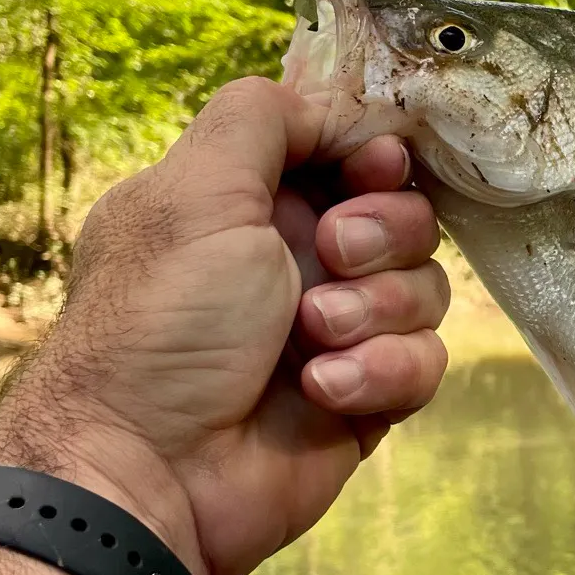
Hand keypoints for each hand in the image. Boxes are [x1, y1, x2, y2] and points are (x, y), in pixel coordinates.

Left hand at [0, 76, 449, 574]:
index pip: (348, 152)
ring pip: (423, 289)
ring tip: (312, 338)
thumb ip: (261, 118)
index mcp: (248, 203)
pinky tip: (323, 391)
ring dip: (375, 310)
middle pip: (403, 215)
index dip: (373, 155)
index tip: (371, 167)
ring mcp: (334, 331)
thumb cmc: (164, 321)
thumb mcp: (195, 190)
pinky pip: (422, 363)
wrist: (151, 471)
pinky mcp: (365, 397)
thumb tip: (329, 104)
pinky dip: (380, 372)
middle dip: (381, 233)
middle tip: (331, 255)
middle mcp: (294, 261)